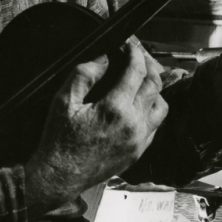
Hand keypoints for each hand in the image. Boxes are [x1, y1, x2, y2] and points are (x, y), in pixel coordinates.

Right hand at [25, 41, 167, 217]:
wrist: (60, 176)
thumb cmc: (59, 140)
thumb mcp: (64, 101)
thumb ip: (85, 73)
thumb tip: (104, 57)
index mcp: (115, 109)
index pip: (137, 71)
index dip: (135, 53)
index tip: (129, 46)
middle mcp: (133, 124)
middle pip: (155, 85)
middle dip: (148, 65)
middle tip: (137, 57)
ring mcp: (139, 140)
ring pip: (162, 105)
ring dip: (155, 89)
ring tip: (141, 80)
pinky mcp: (138, 152)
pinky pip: (156, 125)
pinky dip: (151, 110)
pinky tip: (138, 104)